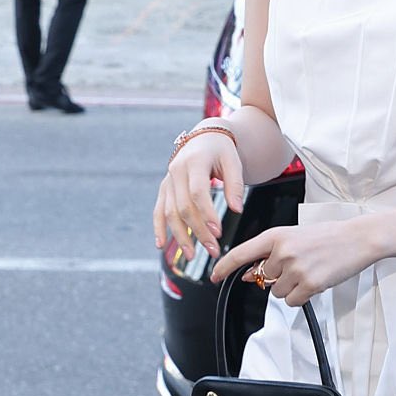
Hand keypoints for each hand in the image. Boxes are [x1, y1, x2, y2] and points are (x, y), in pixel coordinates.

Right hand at [155, 135, 245, 259]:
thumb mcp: (233, 162)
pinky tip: (161, 245)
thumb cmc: (221, 151)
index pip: (198, 193)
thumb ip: (235, 185)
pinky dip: (158, 228)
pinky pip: (158, 210)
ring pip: (170, 213)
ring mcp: (168, 181)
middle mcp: (176, 171)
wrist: (203, 139)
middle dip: (197, 232)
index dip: (207, 214)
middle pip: (183, 207)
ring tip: (193, 256)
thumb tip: (237, 210)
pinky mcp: (164, 189)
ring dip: (180, 236)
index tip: (218, 233)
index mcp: (194, 162)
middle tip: (213, 251)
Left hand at [209, 218, 376, 306]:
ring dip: (291, 288)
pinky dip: (302, 296)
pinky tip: (315, 281)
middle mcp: (282, 251)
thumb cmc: (328, 236)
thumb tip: (252, 275)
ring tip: (310, 271)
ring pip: (278, 293)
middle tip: (299, 266)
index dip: (224, 267)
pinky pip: (293, 301)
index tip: (214, 277)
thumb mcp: (294, 237)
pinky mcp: (309, 283)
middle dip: (278, 278)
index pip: (242, 253)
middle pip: (264, 279)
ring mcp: (296, 268)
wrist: (357, 238)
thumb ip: (271, 254)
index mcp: (276, 236)